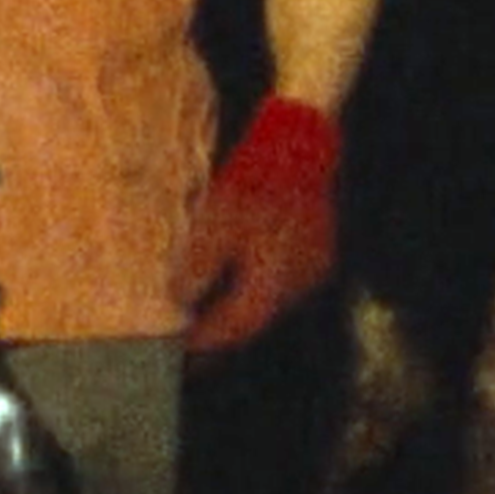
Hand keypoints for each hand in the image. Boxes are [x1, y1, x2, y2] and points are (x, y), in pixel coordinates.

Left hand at [174, 97, 341, 353]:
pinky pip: (282, 285)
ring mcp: (313, 271)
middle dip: (221, 334)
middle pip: (256, 322)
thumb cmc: (254, 180)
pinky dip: (256, 290)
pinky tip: (235, 285)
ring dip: (239, 311)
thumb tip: (179, 304)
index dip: (205, 342)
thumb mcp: (214, 223)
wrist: (298, 142)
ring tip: (206, 318)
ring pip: (271, 304)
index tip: (177, 351)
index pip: (236, 328)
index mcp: (275, 281)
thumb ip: (196, 269)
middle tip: (189, 346)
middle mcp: (300, 285)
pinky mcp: (317, 256)